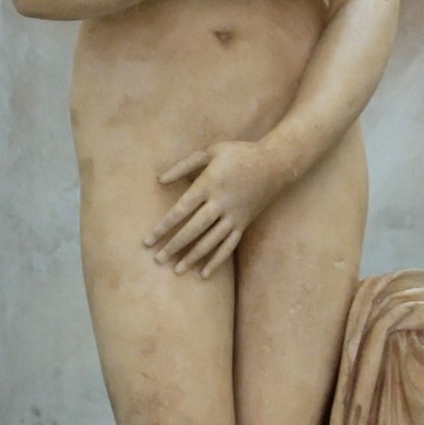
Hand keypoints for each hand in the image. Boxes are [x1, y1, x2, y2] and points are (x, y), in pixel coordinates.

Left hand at [143, 141, 281, 277]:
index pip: (181, 209)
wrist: (275, 163)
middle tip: (158, 259)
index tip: (148, 240)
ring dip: (193, 257)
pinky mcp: (244, 223)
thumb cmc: (238, 154)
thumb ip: (184, 165)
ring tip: (176, 270)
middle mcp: (221, 203)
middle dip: (174, 246)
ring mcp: (234, 215)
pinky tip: (204, 273)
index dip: (164, 226)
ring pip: (211, 241)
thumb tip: (160, 180)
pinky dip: (217, 260)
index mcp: (209, 184)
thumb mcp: (211, 151)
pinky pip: (229, 245)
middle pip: (194, 229)